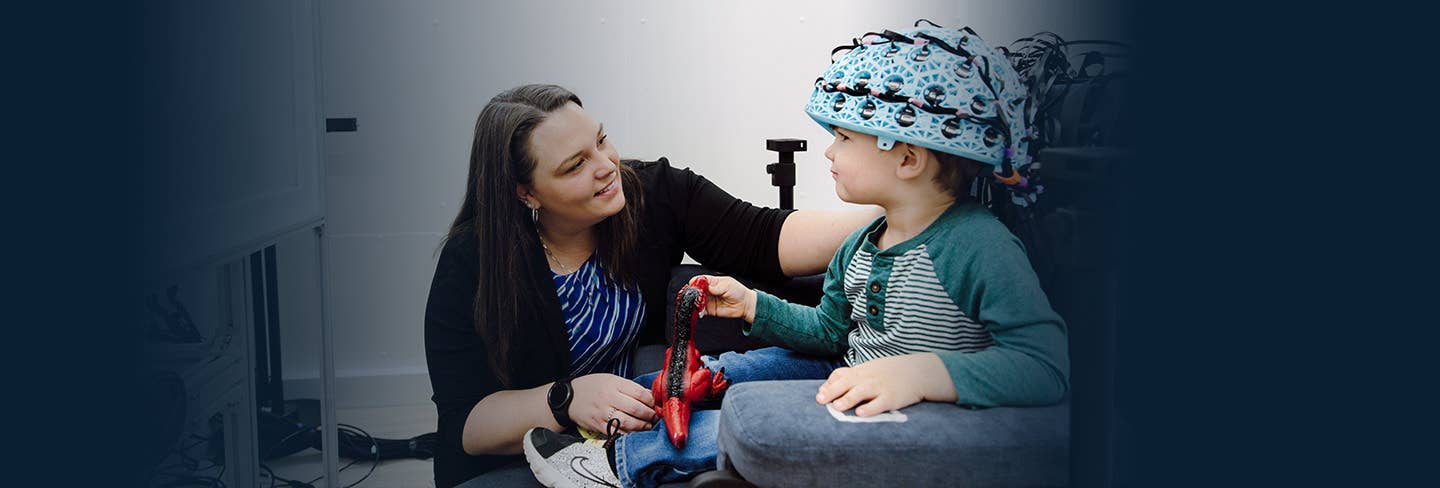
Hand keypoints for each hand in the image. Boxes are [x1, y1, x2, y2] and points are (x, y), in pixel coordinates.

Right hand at [569, 373, 658, 433]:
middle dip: (649, 414)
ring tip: (648, 426)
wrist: (568, 398)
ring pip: (628, 423)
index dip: (651, 400)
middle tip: (654, 416)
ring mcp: (603, 413)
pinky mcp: (599, 426)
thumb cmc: (591, 387)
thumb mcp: (610, 379)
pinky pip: (617, 433)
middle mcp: (608, 398)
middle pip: (636, 408)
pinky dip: (629, 434)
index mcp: (613, 384)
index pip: (639, 393)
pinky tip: (635, 433)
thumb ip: (629, 387)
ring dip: (642, 426)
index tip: (655, 404)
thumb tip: (649, 395)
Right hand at [689, 275, 756, 322]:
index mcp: (713, 282)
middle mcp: (710, 291)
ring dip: (695, 302)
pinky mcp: (710, 310)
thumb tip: (707, 288)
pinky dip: (698, 310)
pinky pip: (701, 310)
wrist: (744, 305)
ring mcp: (709, 300)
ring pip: (697, 300)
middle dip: (694, 292)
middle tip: (695, 295)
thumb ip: (716, 287)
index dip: (696, 281)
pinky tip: (699, 309)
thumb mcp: (728, 285)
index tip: (693, 284)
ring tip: (697, 302)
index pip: (701, 280)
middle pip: (697, 290)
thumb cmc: (738, 292)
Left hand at [815, 353, 956, 416]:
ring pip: (861, 392)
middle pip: (847, 382)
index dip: (830, 384)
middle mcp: (869, 378)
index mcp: (863, 370)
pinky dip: (870, 408)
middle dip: (832, 391)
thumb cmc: (892, 372)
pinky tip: (861, 414)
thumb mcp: (872, 369)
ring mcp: (881, 387)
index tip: (820, 393)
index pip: (842, 374)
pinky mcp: (892, 398)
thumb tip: (830, 386)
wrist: (920, 372)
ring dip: (848, 399)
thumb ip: (853, 376)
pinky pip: (879, 403)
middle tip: (820, 400)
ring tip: (836, 407)